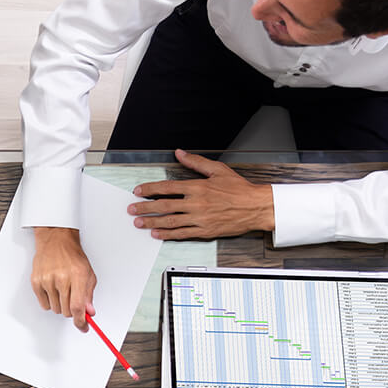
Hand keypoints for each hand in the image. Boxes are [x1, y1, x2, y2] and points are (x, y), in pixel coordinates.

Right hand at [30, 226, 97, 330]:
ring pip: (55, 309)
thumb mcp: (88, 274)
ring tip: (62, 291)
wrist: (56, 241)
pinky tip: (53, 290)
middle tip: (72, 299)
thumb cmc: (72, 256)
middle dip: (72, 310)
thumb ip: (88, 295)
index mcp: (77, 276)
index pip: (78, 307)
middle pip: (67, 311)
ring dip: (60, 305)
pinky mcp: (36, 282)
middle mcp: (61, 278)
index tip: (83, 327)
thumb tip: (89, 313)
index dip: (81, 322)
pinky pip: (44, 305)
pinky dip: (49, 302)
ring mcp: (47, 280)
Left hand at [128, 149, 275, 239]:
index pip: (167, 188)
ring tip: (139, 223)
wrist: (255, 207)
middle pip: (164, 206)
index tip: (138, 191)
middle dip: (145, 208)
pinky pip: (182, 233)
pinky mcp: (204, 230)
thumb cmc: (239, 189)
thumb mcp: (218, 170)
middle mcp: (196, 203)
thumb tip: (180, 153)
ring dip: (152, 222)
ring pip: (170, 221)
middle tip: (132, 209)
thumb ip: (196, 162)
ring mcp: (199, 218)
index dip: (150, 189)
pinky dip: (168, 234)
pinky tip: (158, 234)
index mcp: (198, 187)